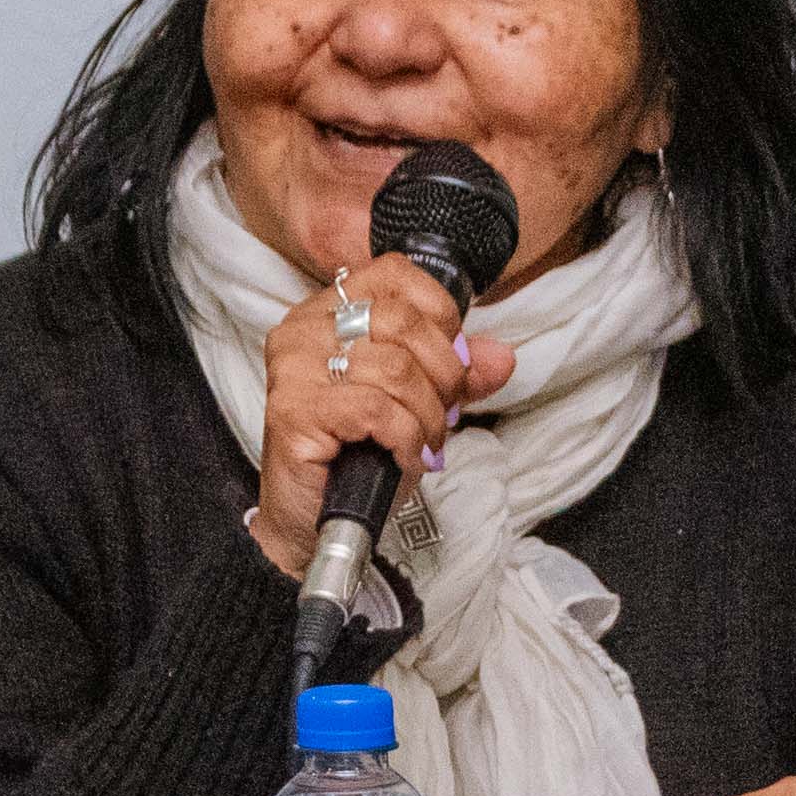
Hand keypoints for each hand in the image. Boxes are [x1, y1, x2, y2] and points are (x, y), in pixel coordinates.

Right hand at [247, 261, 508, 579]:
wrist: (313, 521)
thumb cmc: (358, 457)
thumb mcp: (416, 406)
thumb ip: (457, 375)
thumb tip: (500, 357)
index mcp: (327, 310)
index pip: (395, 274)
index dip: (440, 316)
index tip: (450, 362)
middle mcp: (303, 329)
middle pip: (403, 322)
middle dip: (444, 374)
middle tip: (444, 413)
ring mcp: (294, 368)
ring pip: (396, 370)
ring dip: (428, 416)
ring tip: (423, 443)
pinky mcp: (294, 410)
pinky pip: (378, 409)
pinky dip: (407, 437)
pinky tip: (406, 457)